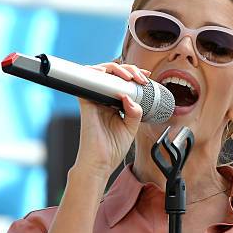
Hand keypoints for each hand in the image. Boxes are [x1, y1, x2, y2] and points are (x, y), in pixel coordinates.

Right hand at [72, 62, 150, 176]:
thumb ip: (135, 111)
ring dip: (116, 69)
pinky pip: (87, 82)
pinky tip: (108, 75)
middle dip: (129, 69)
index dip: (133, 74)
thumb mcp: (131, 127)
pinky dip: (96, 73)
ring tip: (129, 77)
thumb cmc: (112, 149)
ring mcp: (94, 100)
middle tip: (140, 78)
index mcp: (113, 104)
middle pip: (112, 73)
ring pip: (101, 72)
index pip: (122, 82)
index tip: (146, 77)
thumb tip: (130, 97)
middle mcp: (102, 100)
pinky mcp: (86, 103)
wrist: (101, 163)